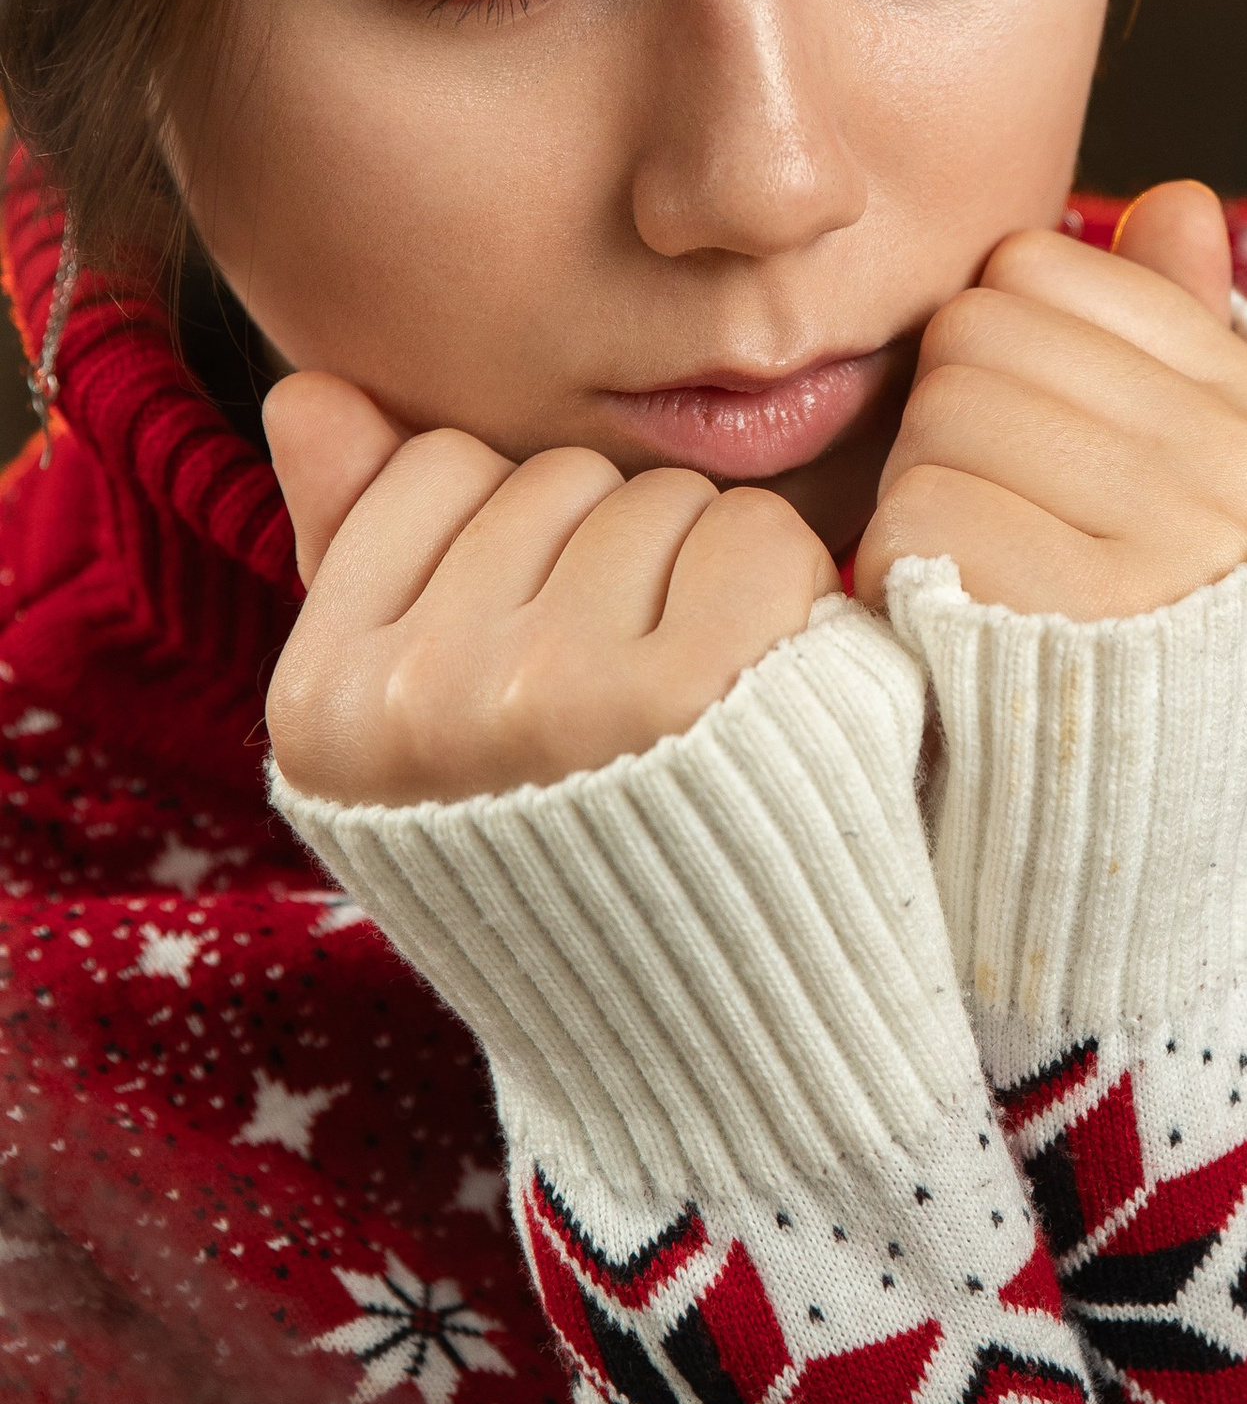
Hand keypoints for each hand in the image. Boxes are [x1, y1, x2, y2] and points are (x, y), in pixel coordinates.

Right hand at [264, 383, 835, 804]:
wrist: (704, 1012)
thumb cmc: (569, 840)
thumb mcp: (422, 720)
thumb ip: (356, 545)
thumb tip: (307, 391)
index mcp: (325, 702)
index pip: (440, 468)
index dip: (518, 532)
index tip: (538, 643)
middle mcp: (418, 698)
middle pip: (561, 478)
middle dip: (613, 550)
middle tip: (630, 689)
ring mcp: (544, 693)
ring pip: (660, 498)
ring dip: (700, 569)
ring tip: (693, 697)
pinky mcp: (685, 694)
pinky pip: (751, 531)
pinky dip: (782, 588)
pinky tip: (762, 682)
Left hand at [852, 181, 1246, 619]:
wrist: (1137, 839)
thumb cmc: (1139, 628)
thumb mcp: (1189, 478)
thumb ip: (1181, 334)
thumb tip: (1177, 201)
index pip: (1044, 268)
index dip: (996, 349)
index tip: (1031, 447)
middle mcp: (1242, 465)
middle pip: (978, 330)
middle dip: (948, 418)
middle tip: (986, 514)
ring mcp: (1174, 538)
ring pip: (942, 412)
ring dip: (918, 492)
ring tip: (971, 567)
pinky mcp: (1080, 615)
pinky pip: (923, 507)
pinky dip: (897, 562)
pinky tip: (945, 615)